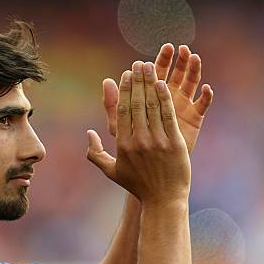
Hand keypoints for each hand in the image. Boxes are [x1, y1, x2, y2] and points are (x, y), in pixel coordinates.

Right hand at [87, 61, 190, 205]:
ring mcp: (157, 141)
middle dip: (138, 81)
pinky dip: (165, 98)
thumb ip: (95, 153)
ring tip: (151, 66)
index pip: (122, 112)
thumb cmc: (137, 185)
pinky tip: (163, 84)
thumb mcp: (111, 171)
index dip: (124, 91)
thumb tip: (88, 133)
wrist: (163, 199)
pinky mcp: (174, 143)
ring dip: (151, 84)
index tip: (126, 75)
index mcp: (123, 146)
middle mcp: (139, 141)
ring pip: (152, 106)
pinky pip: (168, 115)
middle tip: (139, 63)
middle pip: (137, 105)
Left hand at [103, 44, 212, 154]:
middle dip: (173, 61)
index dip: (152, 65)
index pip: (151, 76)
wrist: (154, 169)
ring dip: (192, 69)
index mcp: (150, 96)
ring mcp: (183, 105)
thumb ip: (112, 107)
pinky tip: (206, 88)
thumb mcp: (120, 129)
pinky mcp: (195, 118)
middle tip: (174, 47)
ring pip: (190, 82)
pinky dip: (206, 96)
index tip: (144, 61)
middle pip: (173, 74)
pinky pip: (203, 104)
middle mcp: (167, 97)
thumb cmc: (133, 149)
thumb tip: (106, 81)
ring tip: (192, 57)